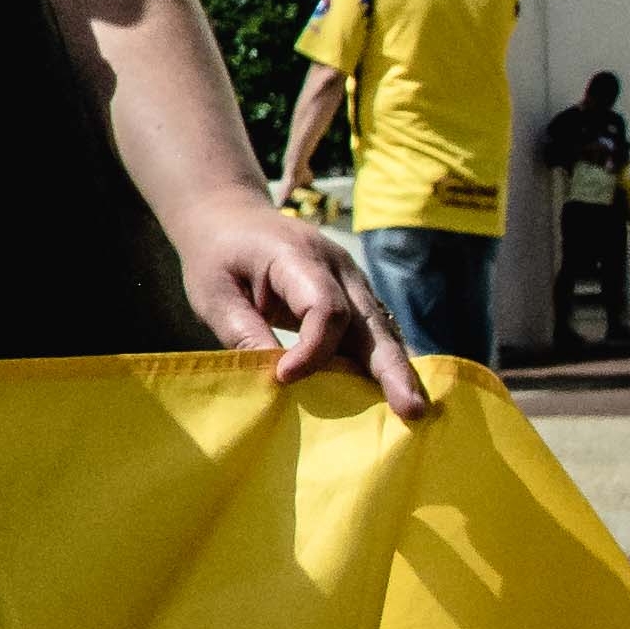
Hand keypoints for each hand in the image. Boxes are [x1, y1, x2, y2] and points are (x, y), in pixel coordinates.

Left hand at [178, 193, 430, 420]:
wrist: (230, 218)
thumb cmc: (218, 257)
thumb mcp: (212, 293)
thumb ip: (242, 333)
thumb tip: (279, 381)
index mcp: (297, 256)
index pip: (325, 307)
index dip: (313, 349)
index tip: (285, 377)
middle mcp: (336, 266)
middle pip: (370, 320)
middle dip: (390, 368)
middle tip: (411, 408)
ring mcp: (351, 280)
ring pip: (381, 329)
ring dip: (398, 370)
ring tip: (417, 410)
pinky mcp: (353, 296)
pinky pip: (373, 331)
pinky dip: (383, 362)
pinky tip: (397, 395)